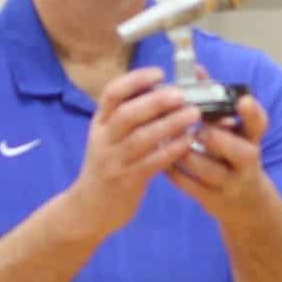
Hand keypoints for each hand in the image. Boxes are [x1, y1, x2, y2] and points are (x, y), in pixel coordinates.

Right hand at [71, 67, 200, 238]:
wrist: (89, 208)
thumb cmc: (107, 167)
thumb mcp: (109, 138)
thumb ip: (129, 119)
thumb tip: (163, 93)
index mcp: (99, 123)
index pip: (111, 94)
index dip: (135, 80)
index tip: (159, 73)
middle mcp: (103, 139)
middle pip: (127, 114)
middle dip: (155, 101)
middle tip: (181, 94)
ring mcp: (113, 161)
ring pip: (141, 138)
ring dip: (169, 124)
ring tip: (192, 114)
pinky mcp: (126, 181)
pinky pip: (151, 163)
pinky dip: (170, 150)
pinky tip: (187, 141)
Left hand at [168, 94, 275, 219]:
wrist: (244, 202)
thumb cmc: (232, 155)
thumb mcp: (233, 131)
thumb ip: (215, 101)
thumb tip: (196, 69)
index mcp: (252, 140)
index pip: (259, 125)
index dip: (253, 113)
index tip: (243, 100)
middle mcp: (247, 162)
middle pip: (239, 151)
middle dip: (215, 138)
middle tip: (196, 128)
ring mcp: (231, 184)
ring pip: (208, 169)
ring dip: (185, 153)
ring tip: (167, 137)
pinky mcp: (212, 200)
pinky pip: (190, 186)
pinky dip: (173, 170)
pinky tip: (160, 157)